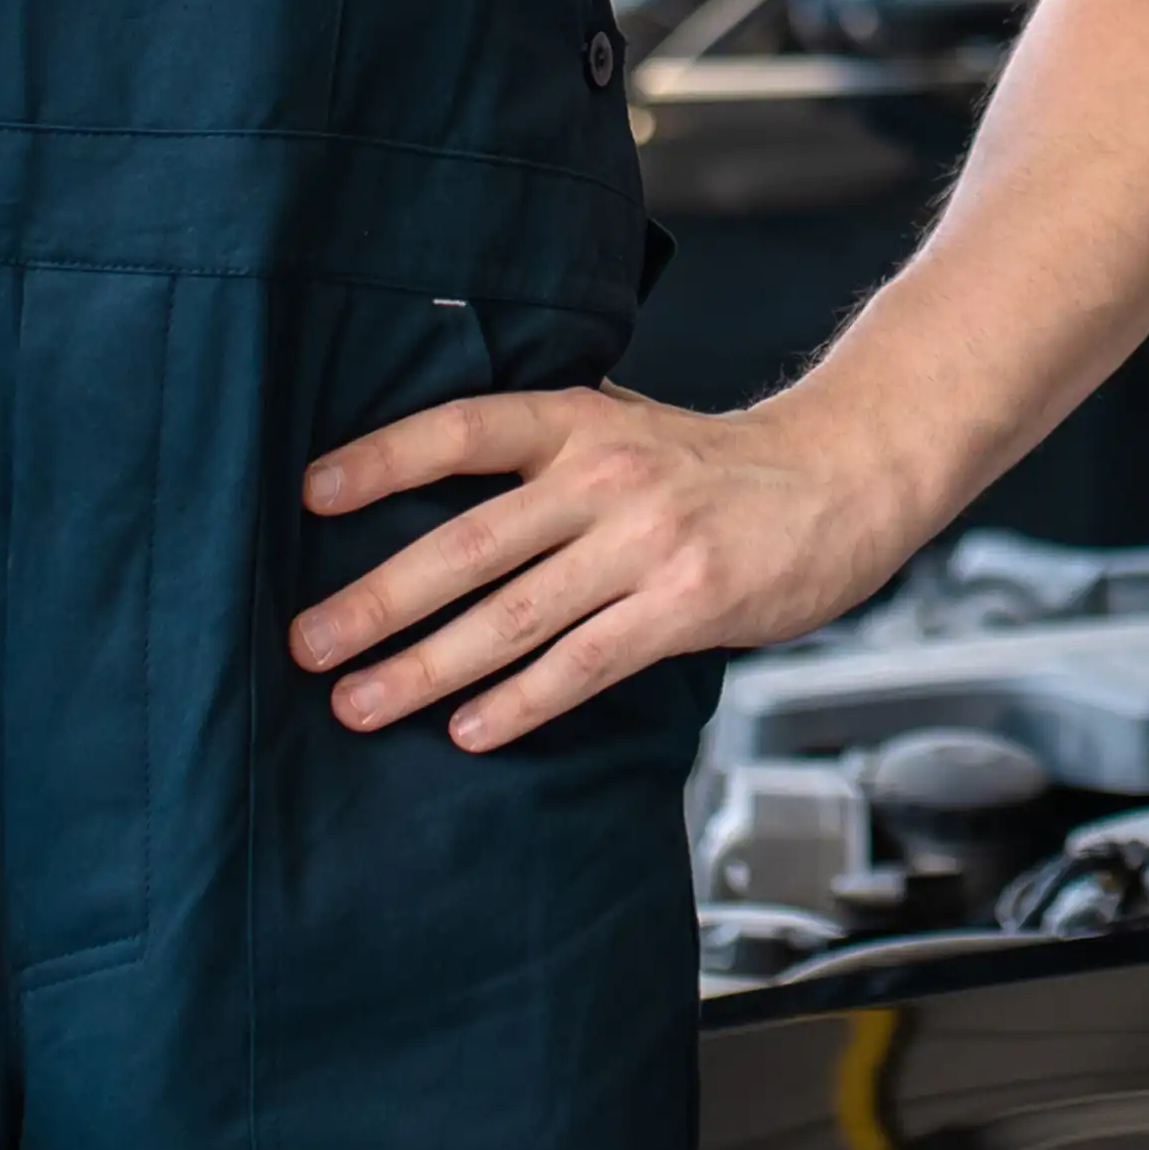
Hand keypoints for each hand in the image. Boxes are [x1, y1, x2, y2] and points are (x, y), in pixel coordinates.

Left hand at [290, 386, 920, 750]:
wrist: (843, 478)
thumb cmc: (716, 465)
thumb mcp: (625, 424)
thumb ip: (541, 447)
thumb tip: (424, 480)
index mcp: (579, 419)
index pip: (461, 430)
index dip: (382, 460)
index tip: (309, 496)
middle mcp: (606, 476)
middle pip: (467, 542)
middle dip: (375, 600)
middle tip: (305, 645)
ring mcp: (648, 543)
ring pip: (514, 616)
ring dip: (425, 668)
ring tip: (358, 704)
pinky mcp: (687, 606)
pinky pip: (584, 664)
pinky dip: (522, 702)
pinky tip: (469, 730)